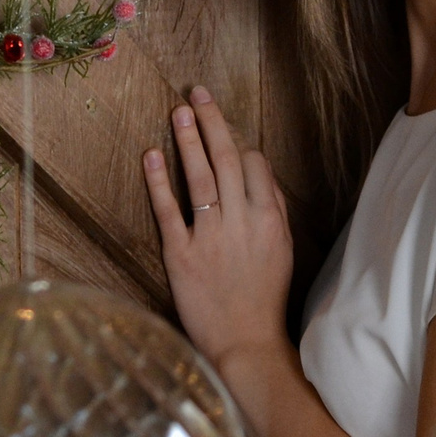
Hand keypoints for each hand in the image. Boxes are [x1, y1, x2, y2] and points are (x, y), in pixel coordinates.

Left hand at [143, 86, 294, 380]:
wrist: (246, 344)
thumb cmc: (264, 299)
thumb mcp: (283, 250)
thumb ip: (271, 210)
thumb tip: (258, 174)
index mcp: (270, 220)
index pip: (255, 166)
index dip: (240, 147)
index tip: (227, 139)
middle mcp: (243, 221)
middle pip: (226, 159)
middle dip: (212, 121)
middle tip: (198, 92)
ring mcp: (211, 236)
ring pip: (199, 177)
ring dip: (188, 139)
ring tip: (178, 110)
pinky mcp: (181, 255)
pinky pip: (169, 210)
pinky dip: (159, 180)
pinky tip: (152, 155)